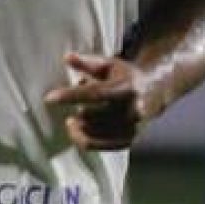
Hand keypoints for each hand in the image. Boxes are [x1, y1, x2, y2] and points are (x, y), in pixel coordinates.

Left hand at [44, 53, 161, 150]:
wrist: (155, 93)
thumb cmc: (126, 77)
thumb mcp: (110, 65)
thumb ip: (88, 62)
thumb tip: (67, 57)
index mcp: (128, 87)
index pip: (95, 93)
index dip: (71, 95)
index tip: (49, 98)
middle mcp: (133, 110)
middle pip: (91, 116)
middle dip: (77, 111)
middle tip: (73, 106)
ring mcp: (133, 128)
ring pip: (93, 134)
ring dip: (78, 127)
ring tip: (74, 119)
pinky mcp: (130, 141)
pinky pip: (99, 146)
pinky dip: (84, 139)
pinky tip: (79, 130)